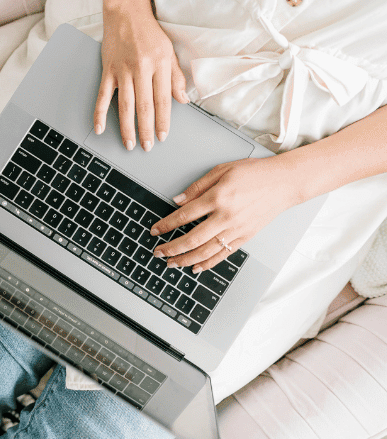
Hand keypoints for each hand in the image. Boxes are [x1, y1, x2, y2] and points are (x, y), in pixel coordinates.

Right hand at [94, 7, 188, 150]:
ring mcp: (122, 70)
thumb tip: (183, 100)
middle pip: (144, 106)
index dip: (163, 120)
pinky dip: (99, 113)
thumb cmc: (149, 32)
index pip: (163, 99)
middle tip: (146, 147)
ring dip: (127, 127)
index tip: (162, 136)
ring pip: (125, 104)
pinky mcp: (107, 70)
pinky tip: (100, 128)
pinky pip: (102, 96)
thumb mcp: (169, 51)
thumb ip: (176, 77)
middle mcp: (141, 68)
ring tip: (129, 143)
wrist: (126, 13)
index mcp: (160, 64)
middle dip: (146, 129)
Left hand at [149, 157, 302, 271]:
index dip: (166, 225)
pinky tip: (195, 267)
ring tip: (171, 263)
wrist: (284, 183)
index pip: (184, 216)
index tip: (155, 231)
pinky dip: (207, 264)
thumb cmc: (255, 173)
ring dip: (185, 260)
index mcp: (218, 197)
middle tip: (158, 252)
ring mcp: (236, 229)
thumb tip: (177, 200)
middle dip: (171, 248)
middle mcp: (226, 216)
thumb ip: (197, 186)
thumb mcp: (222, 170)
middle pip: (192, 239)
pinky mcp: (245, 237)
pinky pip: (223, 255)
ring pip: (206, 251)